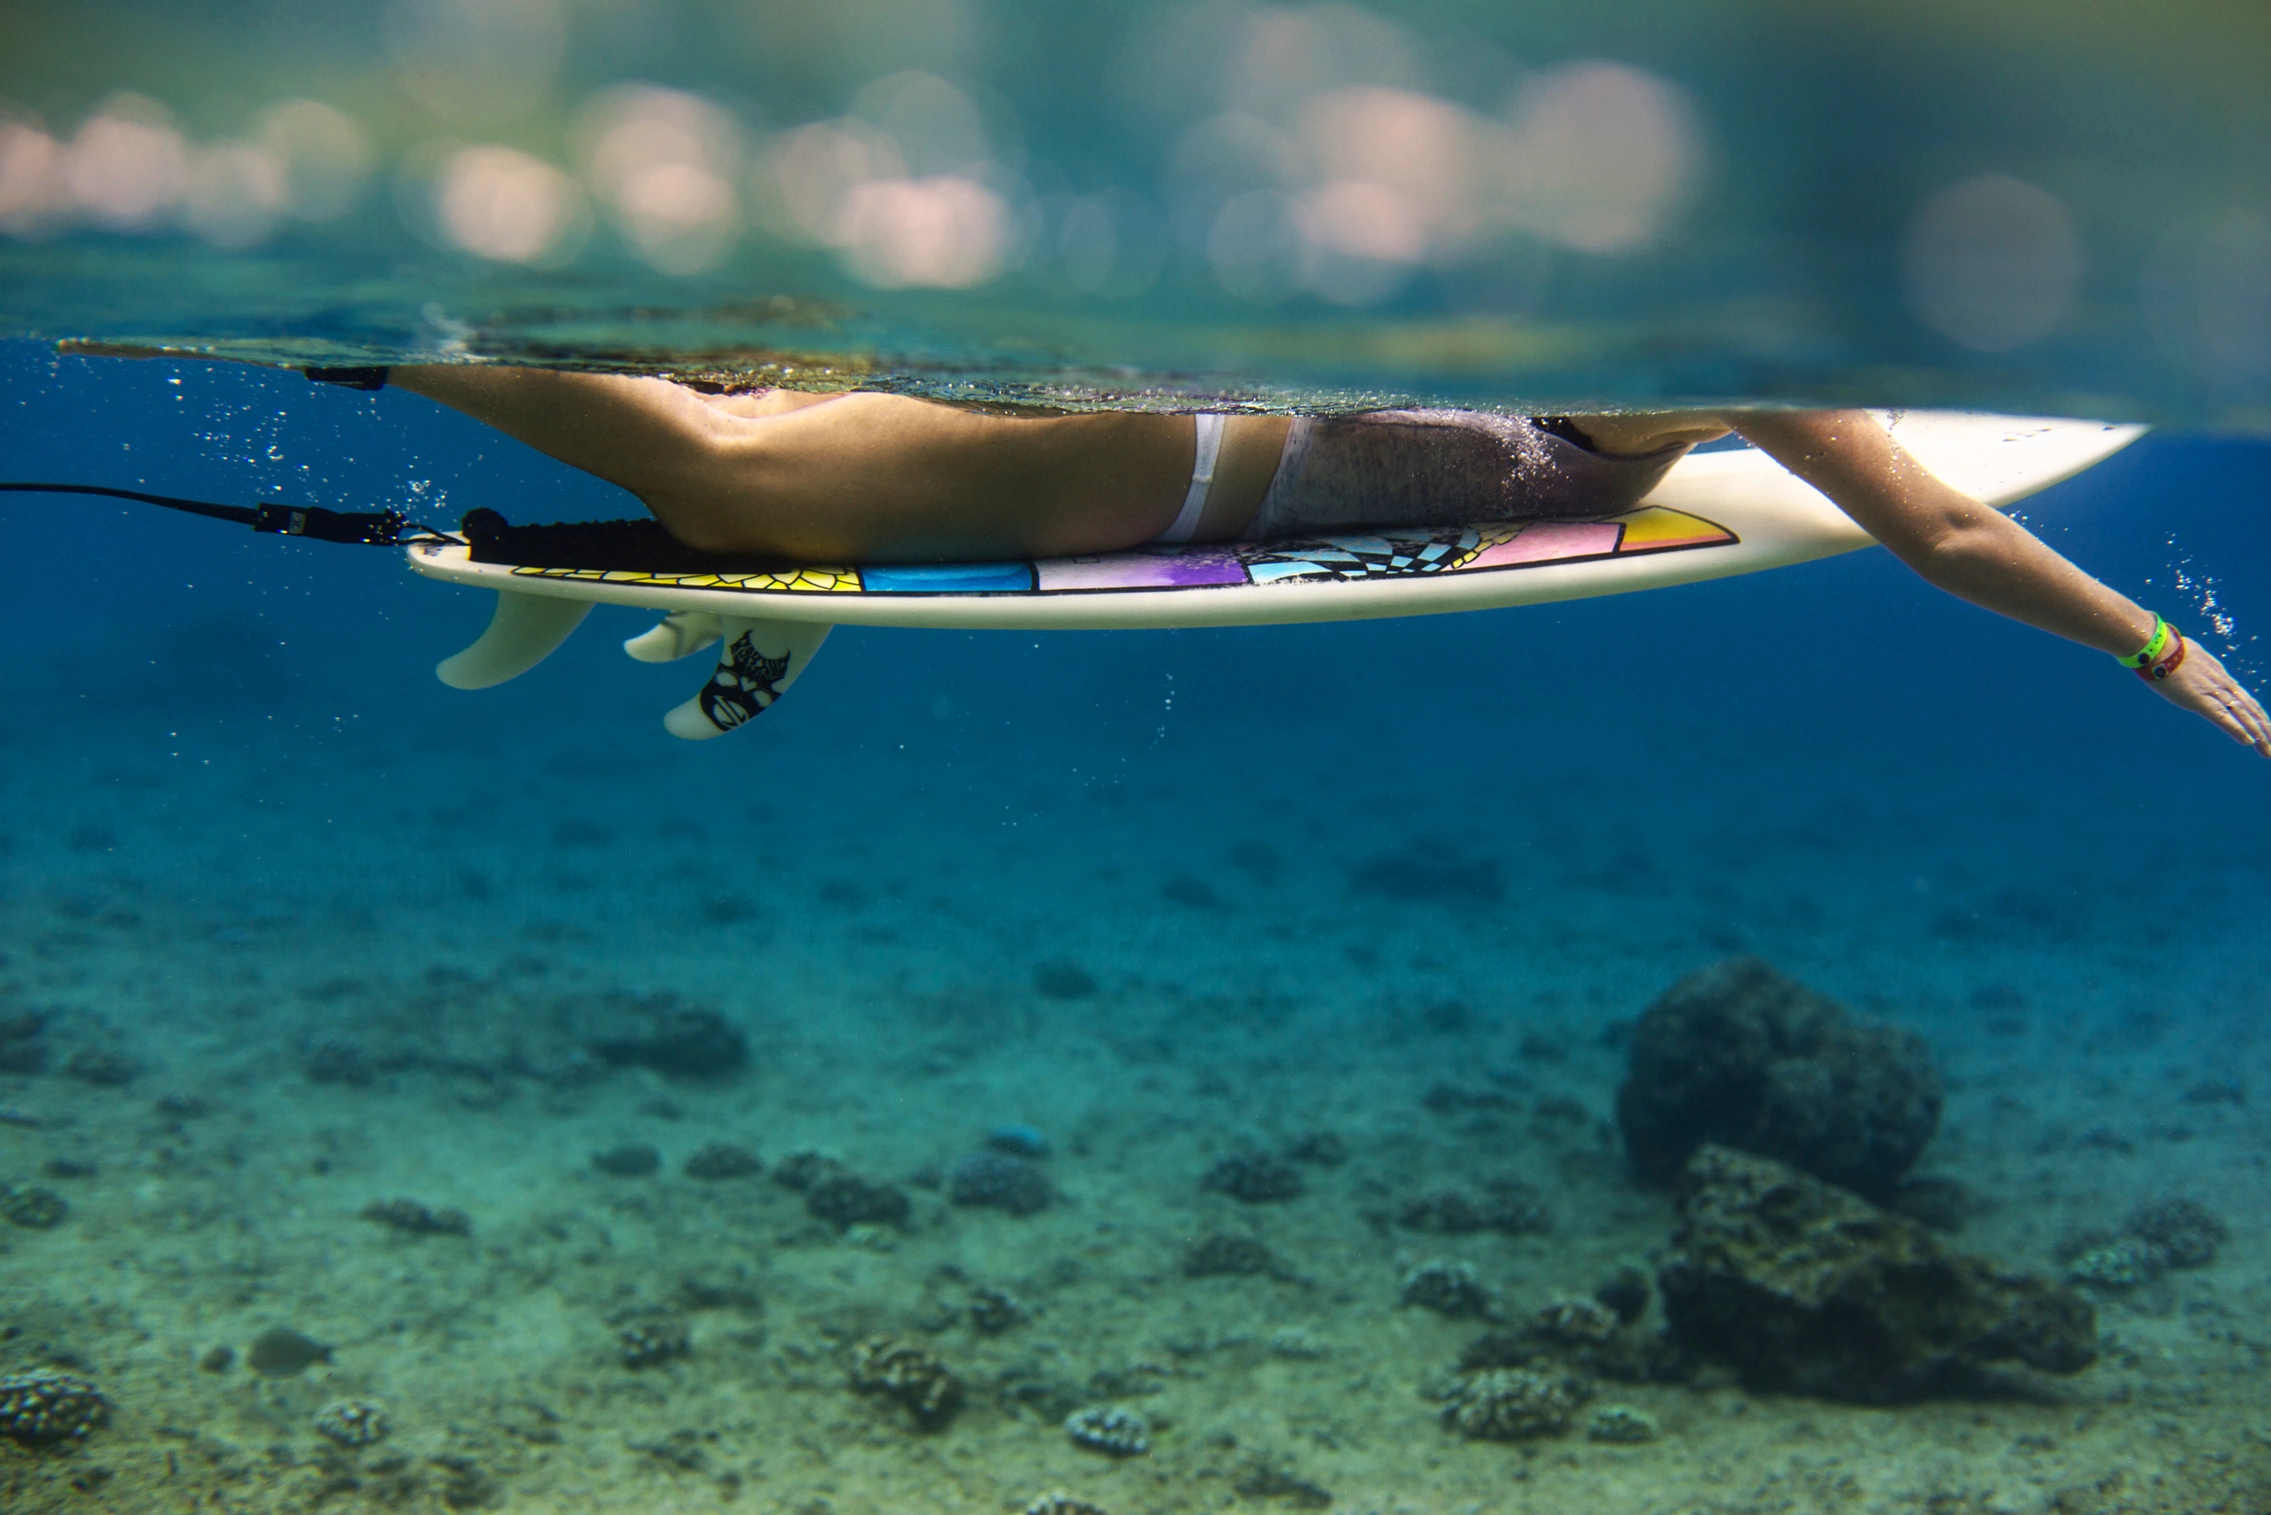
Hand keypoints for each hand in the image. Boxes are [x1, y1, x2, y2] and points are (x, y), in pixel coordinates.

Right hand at [2152, 639, 2270, 755]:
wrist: (2156, 647)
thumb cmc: (2164, 649)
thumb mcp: (2185, 656)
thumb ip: (2190, 664)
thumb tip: (2184, 659)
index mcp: (2219, 674)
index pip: (2244, 697)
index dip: (2257, 713)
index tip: (2266, 726)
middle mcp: (2222, 684)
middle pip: (2250, 708)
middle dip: (2264, 727)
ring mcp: (2213, 692)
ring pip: (2243, 715)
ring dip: (2258, 734)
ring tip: (2268, 750)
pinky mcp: (2200, 700)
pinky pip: (2223, 717)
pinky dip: (2238, 730)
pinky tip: (2249, 742)